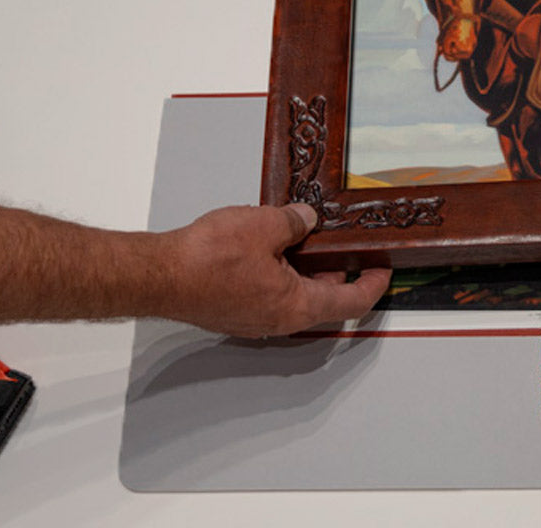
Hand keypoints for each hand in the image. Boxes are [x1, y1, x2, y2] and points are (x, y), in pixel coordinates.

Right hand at [161, 202, 389, 336]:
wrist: (158, 276)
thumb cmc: (206, 260)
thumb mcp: (264, 226)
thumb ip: (294, 223)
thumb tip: (306, 220)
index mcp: (296, 306)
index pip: (351, 303)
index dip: (372, 285)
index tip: (382, 271)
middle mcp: (278, 321)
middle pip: (324, 302)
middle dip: (338, 274)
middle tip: (347, 249)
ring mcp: (254, 319)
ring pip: (294, 298)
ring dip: (306, 272)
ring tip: (306, 240)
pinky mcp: (233, 311)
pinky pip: (269, 295)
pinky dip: (280, 275)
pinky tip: (271, 249)